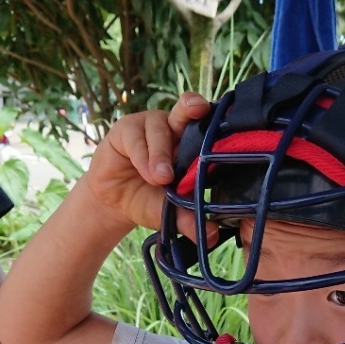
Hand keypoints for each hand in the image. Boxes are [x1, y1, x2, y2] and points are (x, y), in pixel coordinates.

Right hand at [85, 93, 211, 236]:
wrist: (114, 202)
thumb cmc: (148, 200)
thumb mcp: (170, 213)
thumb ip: (189, 220)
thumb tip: (211, 236)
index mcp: (193, 146)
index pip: (209, 129)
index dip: (218, 122)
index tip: (230, 122)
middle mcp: (175, 129)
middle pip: (188, 110)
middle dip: (192, 107)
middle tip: (197, 108)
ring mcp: (151, 126)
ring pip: (161, 128)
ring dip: (161, 153)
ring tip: (162, 178)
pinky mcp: (127, 128)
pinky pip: (137, 137)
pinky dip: (143, 156)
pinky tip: (147, 173)